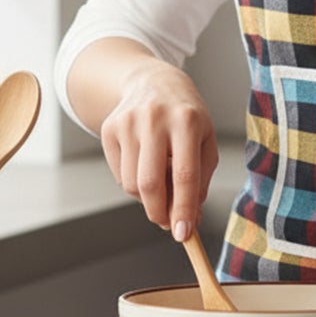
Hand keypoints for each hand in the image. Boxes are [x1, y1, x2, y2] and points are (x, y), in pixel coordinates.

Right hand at [99, 60, 218, 240]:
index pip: (184, 174)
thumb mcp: (205, 141)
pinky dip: (134, 183)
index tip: (182, 234)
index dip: (183, 209)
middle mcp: (155, 119)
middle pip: (150, 183)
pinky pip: (119, 175)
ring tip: (161, 183)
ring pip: (132, 184)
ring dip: (147, 198)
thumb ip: (200, 179)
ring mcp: (128, 122)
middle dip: (159, 213)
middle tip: (167, 222)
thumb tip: (187, 219)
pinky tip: (145, 165)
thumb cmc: (186, 117)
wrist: (153, 82)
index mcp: (187, 120)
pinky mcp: (109, 128)